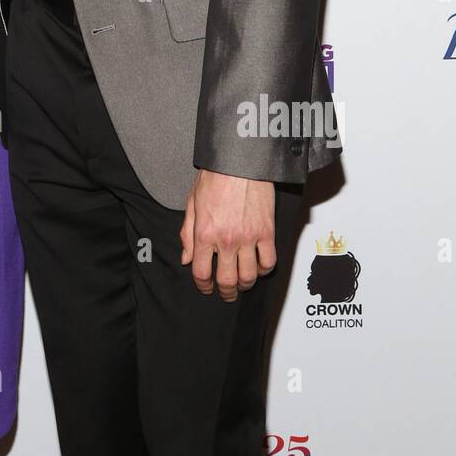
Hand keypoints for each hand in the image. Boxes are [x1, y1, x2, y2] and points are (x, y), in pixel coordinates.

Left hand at [180, 169, 275, 298]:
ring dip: (245, 284)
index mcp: (204, 233)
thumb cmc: (215, 176)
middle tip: (226, 294)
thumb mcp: (192, 203)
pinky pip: (268, 262)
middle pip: (227, 281)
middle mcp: (226, 239)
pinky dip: (263, 270)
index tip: (205, 287)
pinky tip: (258, 267)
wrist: (239, 160)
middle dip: (225, 292)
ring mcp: (248, 237)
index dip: (203, 286)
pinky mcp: (267, 232)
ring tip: (242, 283)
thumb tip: (186, 258)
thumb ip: (188, 233)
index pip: (202, 273)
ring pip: (249, 276)